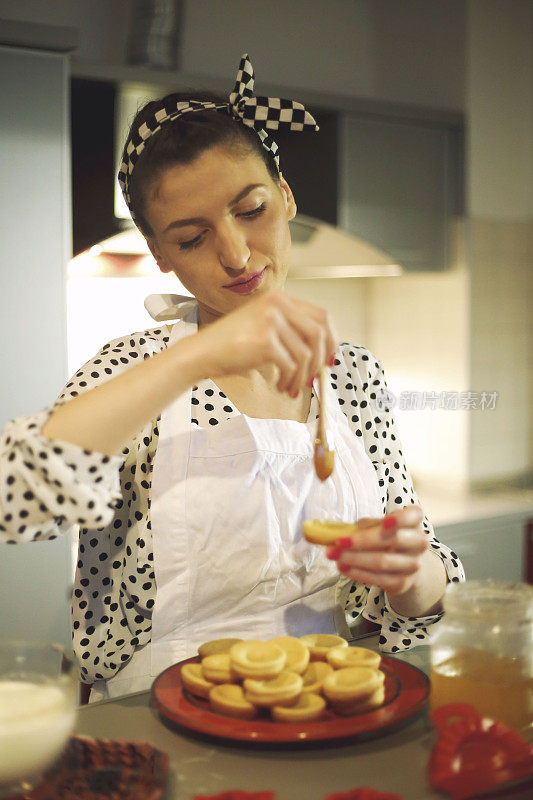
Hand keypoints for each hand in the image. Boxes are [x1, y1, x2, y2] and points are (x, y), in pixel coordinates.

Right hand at [195, 289, 337, 395]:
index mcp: (280, 298)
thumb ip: (291, 331)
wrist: (203, 352)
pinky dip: (289, 381)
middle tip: (312, 379)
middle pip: (320, 334)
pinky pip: (292, 366)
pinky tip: (280, 387)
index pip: (322, 316)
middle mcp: (278, 304)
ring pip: (307, 354)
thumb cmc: (232, 345)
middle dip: (320, 361)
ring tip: (290, 388)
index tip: (329, 360)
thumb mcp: (265, 326)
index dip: (331, 340)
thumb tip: (324, 354)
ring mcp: (272, 320)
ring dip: (302, 377)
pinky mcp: (266, 340)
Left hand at [327, 506, 427, 596]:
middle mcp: (419, 542)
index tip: (385, 522)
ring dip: (354, 559)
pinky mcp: (403, 582)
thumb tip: (336, 533)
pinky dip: (358, 573)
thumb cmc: (385, 538)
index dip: (400, 519)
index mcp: (414, 520)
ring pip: (383, 561)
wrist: (404, 565)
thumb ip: (361, 527)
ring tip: (334, 555)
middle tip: (339, 542)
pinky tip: (343, 567)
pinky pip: (379, 579)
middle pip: (393, 540)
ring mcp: (413, 564)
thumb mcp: (377, 526)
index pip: (412, 516)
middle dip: (362, 541)